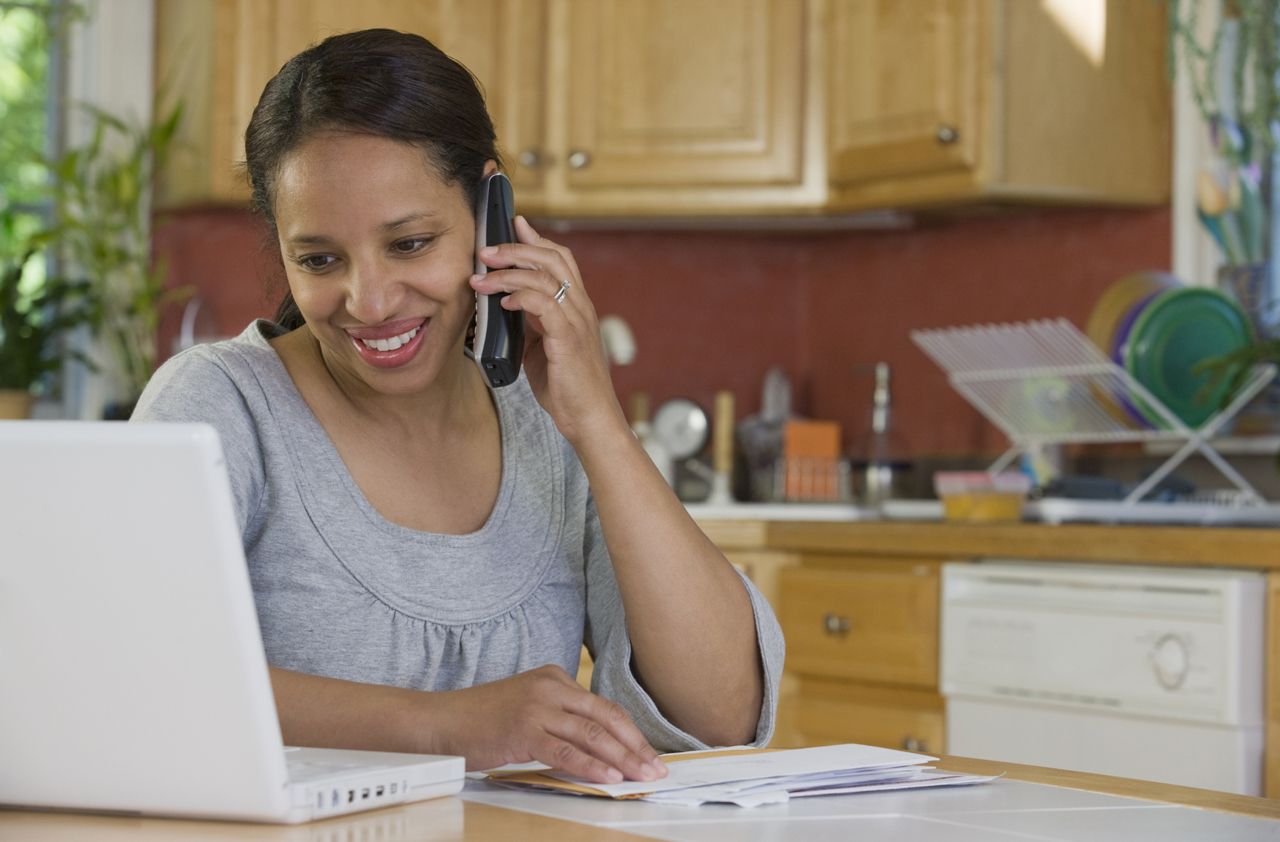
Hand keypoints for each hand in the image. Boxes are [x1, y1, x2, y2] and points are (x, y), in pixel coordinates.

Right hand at [431, 665, 667, 782]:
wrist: (441, 721)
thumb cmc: (483, 720)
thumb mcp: (528, 708)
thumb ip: (561, 720)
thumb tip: (600, 749)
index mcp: (555, 678)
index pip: (604, 707)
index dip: (631, 733)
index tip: (648, 754)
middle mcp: (551, 686)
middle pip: (606, 717)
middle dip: (635, 746)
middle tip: (656, 768)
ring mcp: (538, 706)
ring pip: (592, 734)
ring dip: (623, 758)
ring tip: (641, 776)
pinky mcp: (524, 729)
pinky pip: (567, 752)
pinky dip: (592, 766)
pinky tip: (610, 777)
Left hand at [471, 217, 625, 443]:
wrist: (589, 418)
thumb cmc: (567, 387)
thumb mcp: (543, 348)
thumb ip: (531, 323)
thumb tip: (505, 306)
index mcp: (576, 307)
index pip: (561, 259)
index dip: (536, 239)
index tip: (513, 224)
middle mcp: (580, 308)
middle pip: (552, 258)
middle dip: (515, 249)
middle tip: (485, 251)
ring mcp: (577, 321)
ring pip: (545, 277)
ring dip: (508, 272)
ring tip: (480, 278)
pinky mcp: (568, 339)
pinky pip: (544, 305)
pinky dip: (520, 296)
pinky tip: (502, 302)